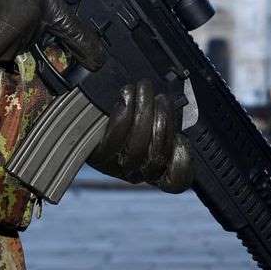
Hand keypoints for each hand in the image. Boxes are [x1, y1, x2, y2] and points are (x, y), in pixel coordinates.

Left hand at [88, 78, 195, 192]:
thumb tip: (173, 111)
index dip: (182, 161)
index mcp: (157, 169)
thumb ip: (165, 124)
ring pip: (138, 145)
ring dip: (144, 110)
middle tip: (161, 97)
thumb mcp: (151, 122)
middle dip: (163, 120)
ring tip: (144, 89)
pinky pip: (115, 138)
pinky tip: (126, 97)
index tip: (181, 138)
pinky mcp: (98, 156)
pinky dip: (123, 114)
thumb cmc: (127, 116)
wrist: (88, 117)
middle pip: (158, 156)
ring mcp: (117, 167)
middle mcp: (138, 174)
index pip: (176, 181)